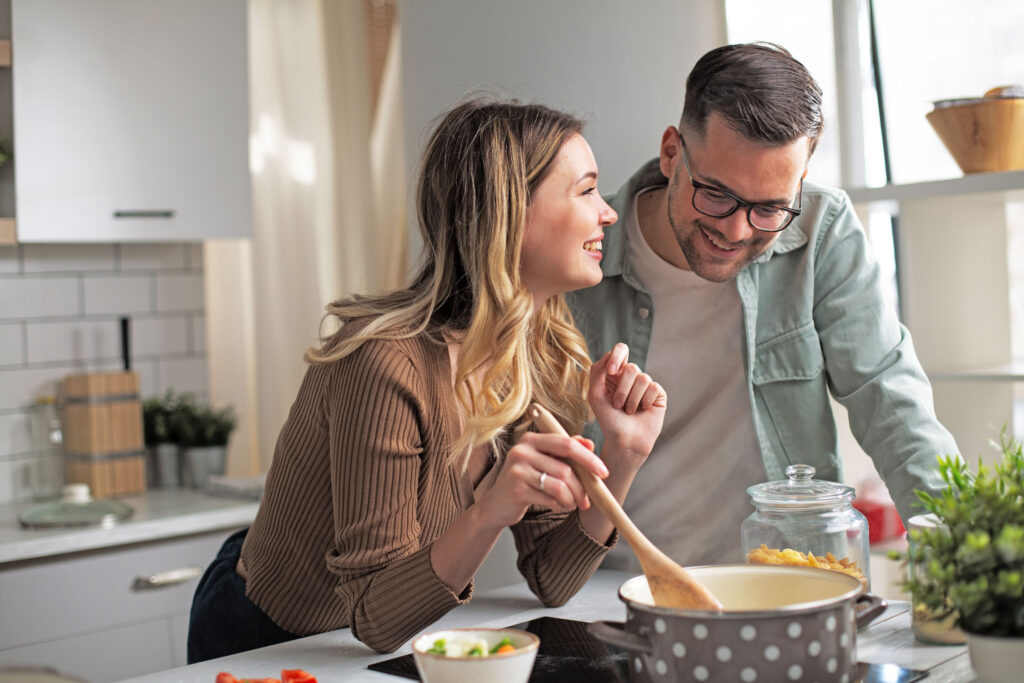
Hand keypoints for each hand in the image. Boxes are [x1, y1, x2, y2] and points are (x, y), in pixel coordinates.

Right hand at [474, 432, 608, 528]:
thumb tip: (590, 444)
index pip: (566, 443)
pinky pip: (550, 499)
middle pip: (565, 469)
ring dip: (571, 499)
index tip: (603, 473)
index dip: (588, 458)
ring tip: (570, 504)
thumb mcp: (544, 461)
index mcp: (531, 439)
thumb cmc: (526, 480)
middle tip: (587, 500)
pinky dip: (560, 505)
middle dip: (581, 487)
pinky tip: (558, 506)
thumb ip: (565, 451)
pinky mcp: (516, 489)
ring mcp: (517, 469)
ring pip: (560, 486)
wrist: (498, 503)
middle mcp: (522, 450)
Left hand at [588, 343, 665, 464]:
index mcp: (615, 374)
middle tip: (617, 405)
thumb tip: (609, 353)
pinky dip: (645, 402)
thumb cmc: (608, 420)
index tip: (611, 371)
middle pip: (632, 368)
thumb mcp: (595, 395)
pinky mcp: (658, 393)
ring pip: (643, 378)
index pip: (621, 350)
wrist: (625, 441)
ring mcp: (646, 384)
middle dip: (622, 389)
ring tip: (629, 411)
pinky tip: (643, 411)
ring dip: (632, 399)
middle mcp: (631, 377)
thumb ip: (597, 372)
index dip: (617, 357)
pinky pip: (653, 387)